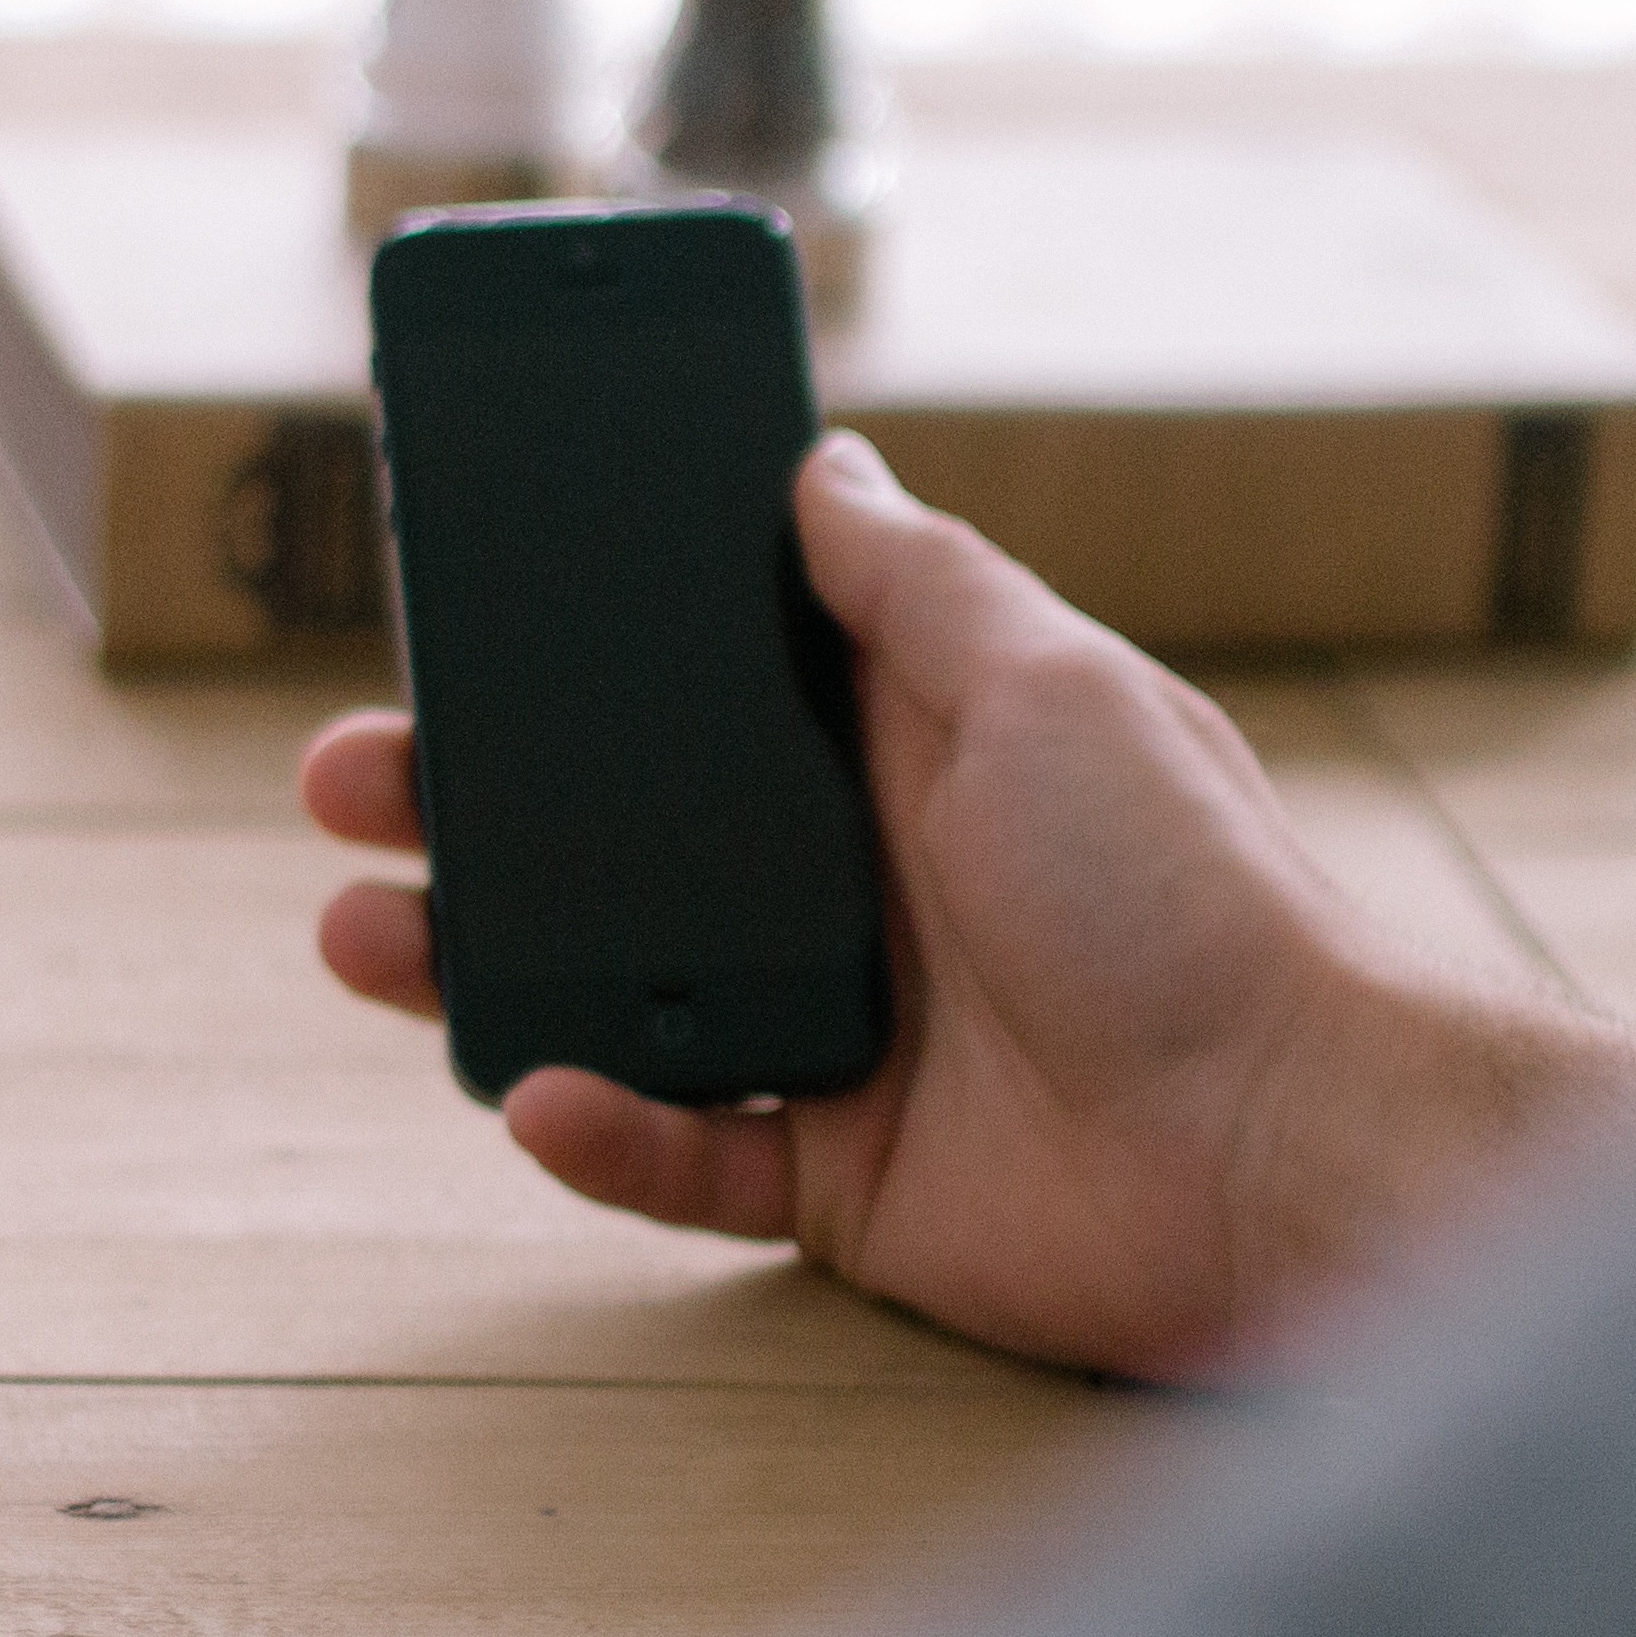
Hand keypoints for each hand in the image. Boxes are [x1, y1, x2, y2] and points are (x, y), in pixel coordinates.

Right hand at [308, 432, 1635, 1378]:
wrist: (1285, 1146)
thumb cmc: (1197, 897)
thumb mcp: (1051, 687)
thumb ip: (920, 584)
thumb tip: (819, 461)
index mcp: (898, 748)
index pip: (700, 678)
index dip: (578, 645)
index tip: (459, 604)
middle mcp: (854, 881)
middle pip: (616, 837)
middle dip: (467, 805)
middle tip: (351, 775)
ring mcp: (837, 1032)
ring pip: (610, 992)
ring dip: (479, 963)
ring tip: (362, 933)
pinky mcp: (836, 1175)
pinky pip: (678, 1156)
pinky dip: (599, 1134)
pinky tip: (539, 1094)